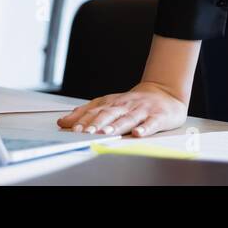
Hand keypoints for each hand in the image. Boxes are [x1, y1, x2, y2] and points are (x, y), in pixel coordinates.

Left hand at [56, 81, 188, 137]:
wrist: (164, 93)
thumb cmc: (133, 102)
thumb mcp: (108, 104)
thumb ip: (86, 113)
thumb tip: (63, 121)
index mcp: (112, 103)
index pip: (95, 111)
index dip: (84, 120)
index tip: (73, 129)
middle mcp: (125, 105)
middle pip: (109, 114)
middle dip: (96, 124)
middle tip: (86, 133)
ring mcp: (142, 110)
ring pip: (127, 119)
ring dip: (116, 126)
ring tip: (106, 133)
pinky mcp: (158, 117)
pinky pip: (151, 123)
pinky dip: (145, 128)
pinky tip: (138, 133)